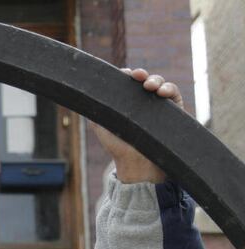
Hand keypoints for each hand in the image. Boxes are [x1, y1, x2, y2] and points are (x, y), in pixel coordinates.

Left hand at [89, 68, 184, 183]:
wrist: (136, 164)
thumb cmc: (117, 146)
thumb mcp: (101, 126)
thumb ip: (95, 111)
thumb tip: (86, 96)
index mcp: (127, 102)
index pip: (128, 83)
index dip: (127, 76)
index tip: (123, 73)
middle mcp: (143, 101)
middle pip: (144, 80)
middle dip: (141, 74)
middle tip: (136, 75)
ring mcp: (158, 105)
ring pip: (160, 84)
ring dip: (156, 80)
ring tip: (149, 85)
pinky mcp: (174, 112)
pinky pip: (174, 95)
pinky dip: (170, 89)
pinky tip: (162, 92)